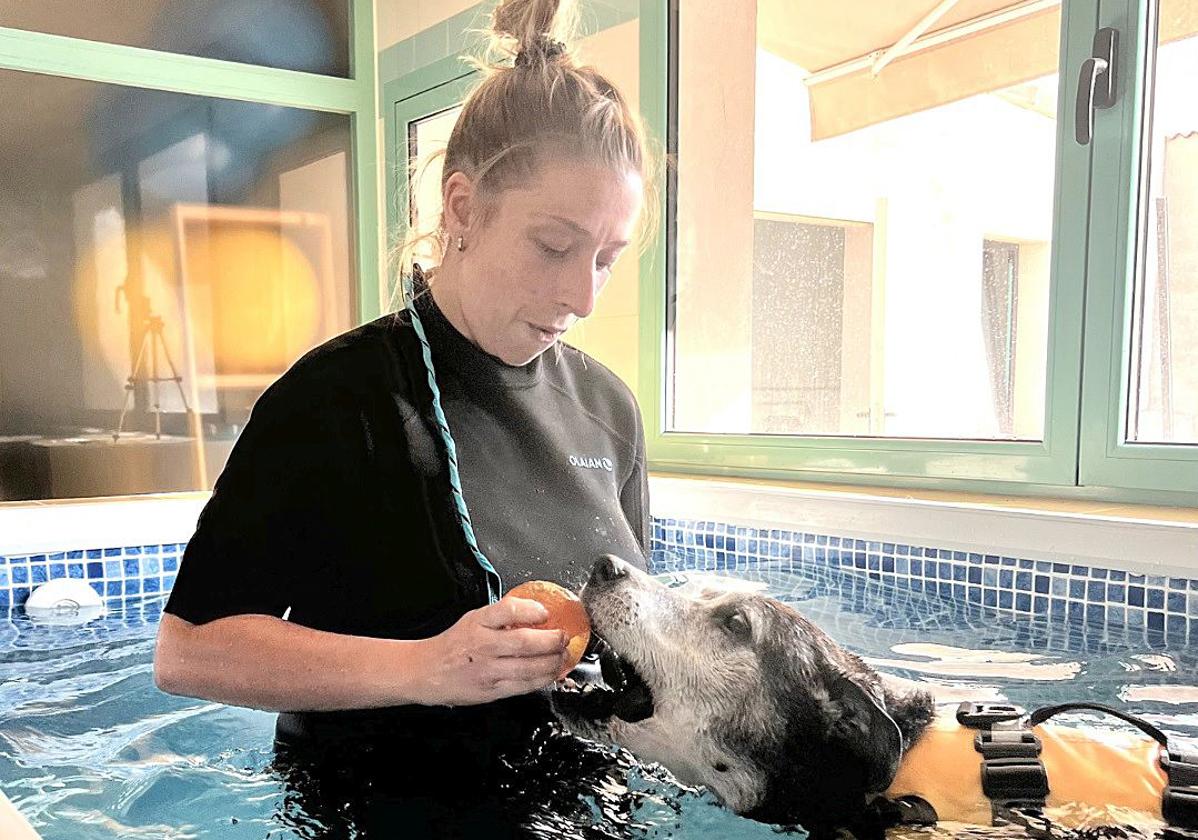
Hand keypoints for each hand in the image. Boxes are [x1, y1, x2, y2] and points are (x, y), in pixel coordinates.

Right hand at [416, 596, 569, 705]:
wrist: (426, 672)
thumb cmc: (452, 645)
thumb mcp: (473, 620)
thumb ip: (501, 617)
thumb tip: (536, 613)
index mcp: (478, 623)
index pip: (508, 610)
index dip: (532, 610)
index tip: (545, 612)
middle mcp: (483, 645)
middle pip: (524, 642)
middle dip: (552, 641)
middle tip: (563, 638)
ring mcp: (487, 670)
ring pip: (529, 667)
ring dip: (553, 662)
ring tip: (562, 656)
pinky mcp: (491, 691)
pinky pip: (524, 686)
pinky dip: (542, 679)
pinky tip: (551, 674)